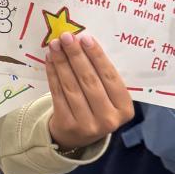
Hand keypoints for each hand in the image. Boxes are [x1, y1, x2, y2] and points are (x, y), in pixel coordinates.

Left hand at [45, 31, 133, 149]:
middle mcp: (108, 119)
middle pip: (89, 81)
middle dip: (76, 56)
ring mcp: (87, 124)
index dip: (97, 57)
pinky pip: (58, 94)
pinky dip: (53, 75)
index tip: (85, 38)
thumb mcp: (109, 97)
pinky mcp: (67, 125)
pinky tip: (50, 60)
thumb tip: (84, 43)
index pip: (110, 78)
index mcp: (125, 109)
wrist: (76, 136)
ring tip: (55, 45)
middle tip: (66, 37)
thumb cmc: (96, 108)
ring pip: (72, 86)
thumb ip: (103, 76)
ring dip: (62, 62)